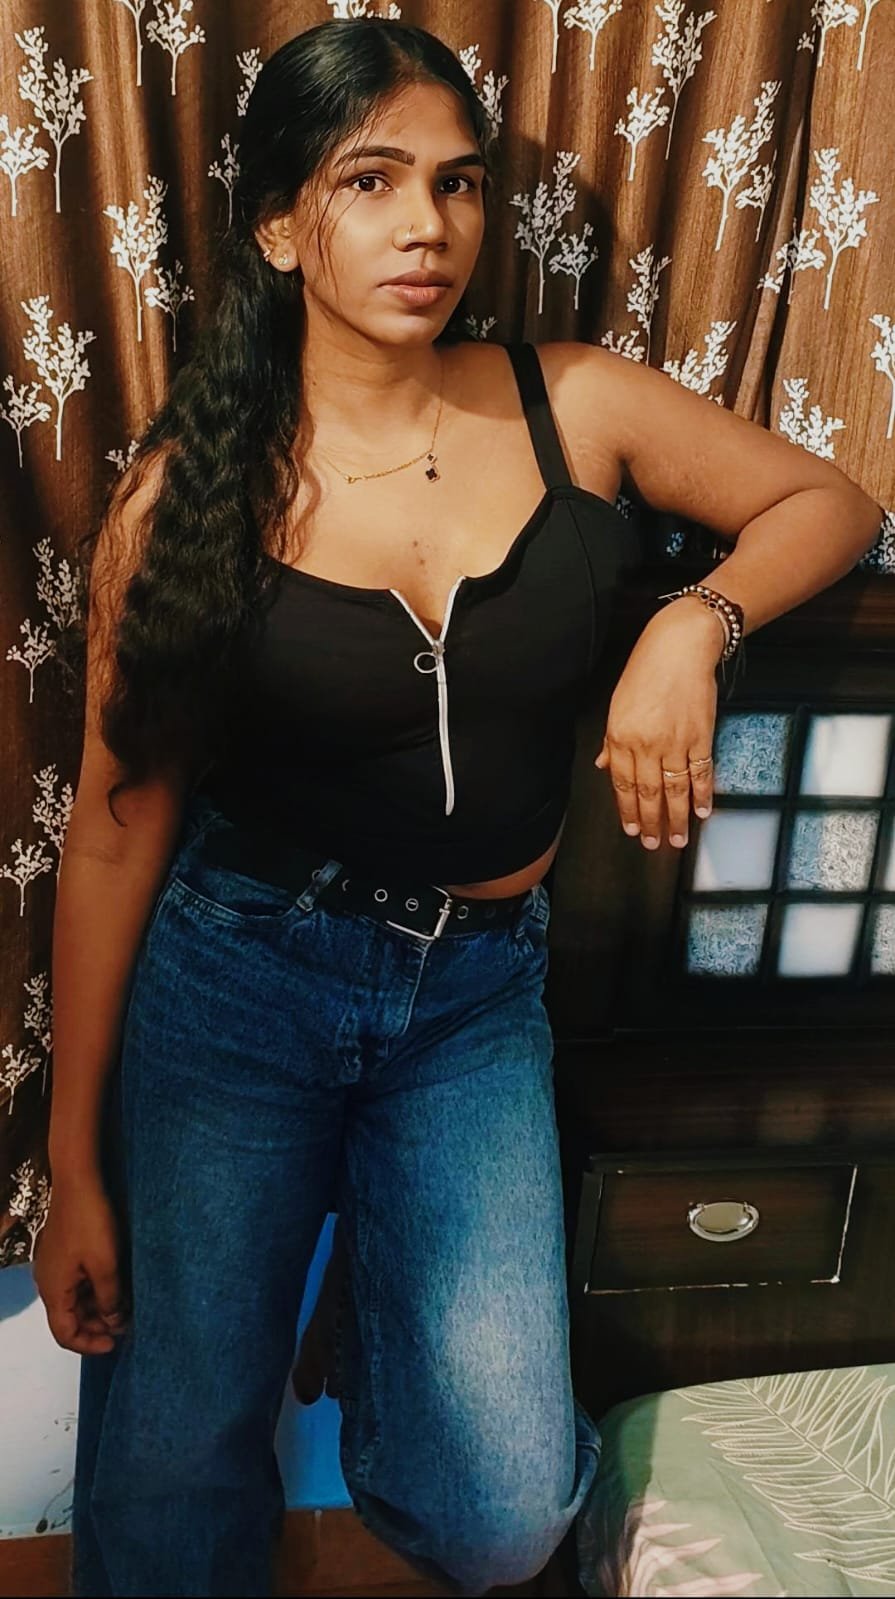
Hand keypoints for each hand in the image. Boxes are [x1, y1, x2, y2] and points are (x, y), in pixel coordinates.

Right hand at [32, 1171, 129, 1354]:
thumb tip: (114, 1324)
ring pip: (75, 1301)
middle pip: (69, 1319)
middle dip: (97, 1326)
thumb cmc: (91, 1223)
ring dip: (98, 1308)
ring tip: (127, 1308)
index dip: (89, 1344)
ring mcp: (55, 1267)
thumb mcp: (106, 1266)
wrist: (78, 1182)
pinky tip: (116, 1286)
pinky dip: (95, 1291)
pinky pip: (77, 1283)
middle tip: (127, 1325)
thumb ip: (110, 1299)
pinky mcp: (64, 1254)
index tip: (116, 1344)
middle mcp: (48, 1283)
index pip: (65, 1334)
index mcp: (53, 1291)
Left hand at [595, 600, 721, 848]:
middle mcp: (646, 744)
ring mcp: (675, 742)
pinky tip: (704, 812)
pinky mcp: (701, 736)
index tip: (632, 830)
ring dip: (678, 818)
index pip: (623, 784)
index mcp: (621, 736)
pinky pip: (702, 773)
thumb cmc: (645, 671)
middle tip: (654, 844)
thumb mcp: (618, 704)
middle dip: (652, 823)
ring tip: (679, 840)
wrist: (679, 647)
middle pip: (648, 793)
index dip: (628, 810)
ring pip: (676, 790)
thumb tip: (604, 766)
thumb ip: (613, 740)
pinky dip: (704, 795)